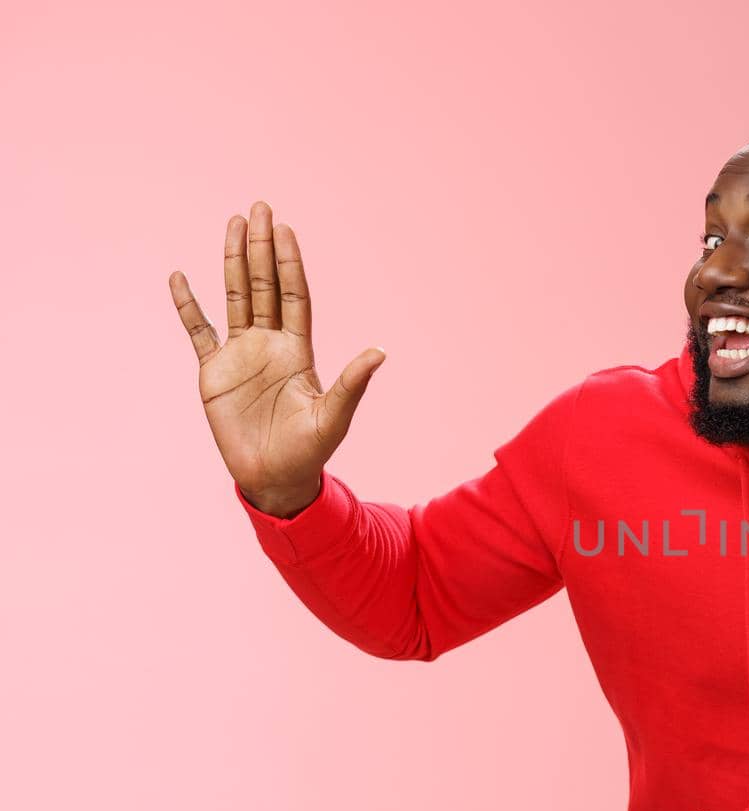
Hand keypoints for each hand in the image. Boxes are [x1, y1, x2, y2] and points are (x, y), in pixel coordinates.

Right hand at [169, 201, 384, 514]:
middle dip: (262, 248)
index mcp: (299, 350)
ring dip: (233, 262)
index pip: (295, 295)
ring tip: (232, 224)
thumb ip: (352, 384)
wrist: (274, 477)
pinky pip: (197, 330)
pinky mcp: (213, 371)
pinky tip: (181, 277)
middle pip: (265, 285)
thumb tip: (379, 352)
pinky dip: (187, 305)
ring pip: (236, 297)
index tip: (285, 229)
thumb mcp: (334, 416)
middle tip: (259, 207)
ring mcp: (241, 354)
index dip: (290, 262)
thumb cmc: (309, 451)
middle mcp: (270, 344)